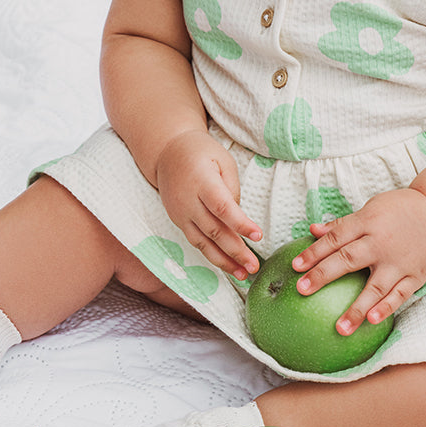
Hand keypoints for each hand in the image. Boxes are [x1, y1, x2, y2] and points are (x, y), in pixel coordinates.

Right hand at [155, 130, 261, 279]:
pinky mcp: (178, 221)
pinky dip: (212, 256)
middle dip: (235, 251)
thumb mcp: (223, 161)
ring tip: (243, 274)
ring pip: (203, 242)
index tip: (258, 236)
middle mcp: (188, 200)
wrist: (167, 152)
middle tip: (254, 266)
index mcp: (202, 181)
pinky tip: (227, 266)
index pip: (222, 207)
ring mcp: (180, 213)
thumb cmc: (202, 153)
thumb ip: (232, 190)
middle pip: (214, 230)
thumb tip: (238, 220)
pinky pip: (196, 241)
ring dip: (224, 261)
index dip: (240, 223)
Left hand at [290, 188, 425, 335]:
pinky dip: (386, 307)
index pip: (335, 239)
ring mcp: (399, 262)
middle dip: (324, 275)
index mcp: (367, 223)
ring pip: (374, 287)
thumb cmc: (399, 210)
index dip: (314, 252)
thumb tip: (312, 230)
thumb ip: (342, 224)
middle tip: (302, 290)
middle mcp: (381, 243)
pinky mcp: (415, 275)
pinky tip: (372, 320)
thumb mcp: (370, 208)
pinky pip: (399, 295)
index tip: (295, 267)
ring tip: (339, 328)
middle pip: (348, 260)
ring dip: (356, 308)